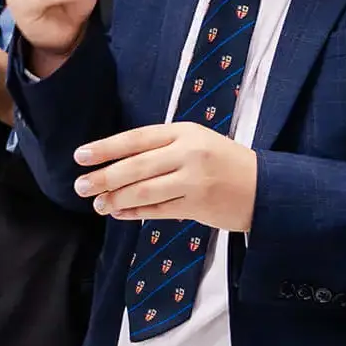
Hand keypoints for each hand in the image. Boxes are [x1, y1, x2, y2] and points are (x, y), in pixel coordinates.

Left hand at [73, 124, 257, 230]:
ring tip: (98, 204)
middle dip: (104, 177)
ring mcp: (194, 180)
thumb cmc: (224, 163)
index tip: (81, 156)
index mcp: (184, 132)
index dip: (106, 148)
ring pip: (144, 191)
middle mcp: (188, 153)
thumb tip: (116, 164)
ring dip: (116, 199)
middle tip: (80, 186)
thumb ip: (161, 149)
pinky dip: (135, 213)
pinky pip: (158, 211)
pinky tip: (119, 213)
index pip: (137, 138)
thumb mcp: (196, 142)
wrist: (265, 187)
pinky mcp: (199, 205)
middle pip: (136, 166)